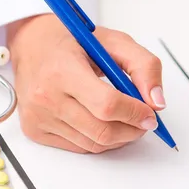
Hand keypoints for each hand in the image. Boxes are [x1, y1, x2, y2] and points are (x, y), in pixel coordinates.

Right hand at [5, 14, 164, 153]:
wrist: (31, 45)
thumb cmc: (72, 42)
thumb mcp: (113, 41)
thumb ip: (143, 66)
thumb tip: (157, 103)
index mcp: (62, 70)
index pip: (107, 105)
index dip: (135, 114)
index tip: (150, 114)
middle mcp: (45, 97)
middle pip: (102, 131)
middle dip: (132, 130)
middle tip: (144, 121)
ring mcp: (38, 117)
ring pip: (93, 144)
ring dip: (119, 138)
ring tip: (125, 121)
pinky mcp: (34, 131)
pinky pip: (79, 147)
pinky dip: (99, 140)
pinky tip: (102, 123)